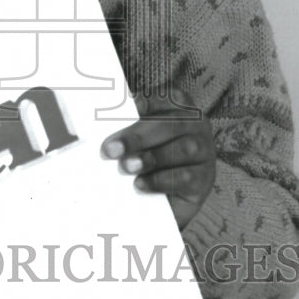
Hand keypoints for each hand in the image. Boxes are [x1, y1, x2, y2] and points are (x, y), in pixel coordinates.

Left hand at [100, 91, 215, 229]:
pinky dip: (160, 180)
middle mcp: (197, 126)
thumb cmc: (145, 159)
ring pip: (182, 150)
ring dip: (150, 158)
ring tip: (125, 167)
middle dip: (138, 136)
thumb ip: (124, 125)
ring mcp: (204, 152)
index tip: (126, 111)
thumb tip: (94, 120)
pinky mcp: (204, 180)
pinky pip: (186, 177)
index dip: (147, 102)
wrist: (160, 201)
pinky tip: (140, 184)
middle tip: (110, 150)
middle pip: (171, 125)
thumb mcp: (136, 138)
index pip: (167, 97)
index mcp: (180, 107)